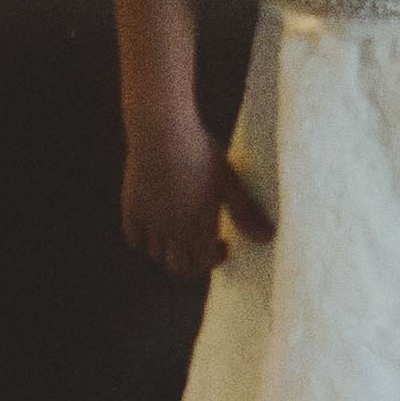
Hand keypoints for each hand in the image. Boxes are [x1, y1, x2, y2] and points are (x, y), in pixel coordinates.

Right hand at [122, 123, 271, 280]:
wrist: (163, 132)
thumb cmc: (201, 153)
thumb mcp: (230, 181)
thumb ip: (246, 212)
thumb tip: (267, 237)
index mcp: (199, 226)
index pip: (203, 264)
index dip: (215, 260)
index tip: (224, 243)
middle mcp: (172, 230)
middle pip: (177, 268)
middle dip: (192, 265)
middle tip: (201, 247)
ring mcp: (150, 221)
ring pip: (155, 255)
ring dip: (169, 252)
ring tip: (180, 233)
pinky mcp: (132, 207)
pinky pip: (134, 238)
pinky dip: (142, 240)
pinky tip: (154, 227)